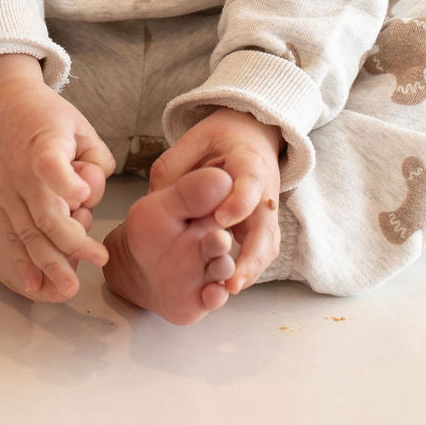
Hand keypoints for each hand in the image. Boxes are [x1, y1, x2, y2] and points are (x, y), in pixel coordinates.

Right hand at [0, 54, 114, 296]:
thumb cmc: (45, 114)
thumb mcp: (78, 123)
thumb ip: (95, 159)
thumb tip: (92, 197)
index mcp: (42, 143)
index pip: (49, 163)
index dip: (65, 180)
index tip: (82, 195)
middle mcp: (19, 170)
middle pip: (44, 211)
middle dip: (72, 242)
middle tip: (99, 259)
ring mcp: (4, 188)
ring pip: (27, 232)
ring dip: (49, 262)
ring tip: (69, 288)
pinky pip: (11, 236)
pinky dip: (22, 261)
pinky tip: (34, 285)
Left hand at [148, 107, 282, 292]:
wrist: (251, 135)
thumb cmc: (220, 139)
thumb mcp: (194, 141)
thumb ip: (176, 167)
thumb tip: (158, 198)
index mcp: (248, 161)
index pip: (248, 183)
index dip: (237, 202)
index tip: (220, 219)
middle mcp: (263, 190)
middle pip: (265, 225)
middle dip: (251, 254)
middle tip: (232, 279)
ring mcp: (266, 210)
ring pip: (267, 244)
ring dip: (251, 268)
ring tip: (228, 289)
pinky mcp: (262, 226)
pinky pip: (262, 251)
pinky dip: (249, 269)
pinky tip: (227, 285)